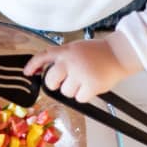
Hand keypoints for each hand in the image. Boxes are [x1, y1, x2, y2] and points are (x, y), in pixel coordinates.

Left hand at [23, 39, 138, 101]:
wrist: (119, 54)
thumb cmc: (98, 53)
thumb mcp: (76, 48)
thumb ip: (60, 58)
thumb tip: (41, 71)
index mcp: (66, 51)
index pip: (43, 56)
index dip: (32, 65)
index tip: (27, 72)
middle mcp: (71, 62)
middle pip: (50, 81)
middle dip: (55, 84)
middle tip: (67, 80)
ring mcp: (80, 74)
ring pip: (65, 92)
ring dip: (73, 90)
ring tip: (84, 80)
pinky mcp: (91, 85)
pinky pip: (79, 98)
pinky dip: (84, 95)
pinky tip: (90, 86)